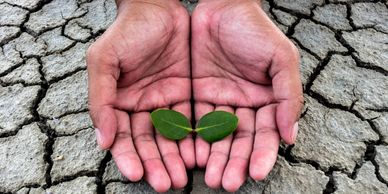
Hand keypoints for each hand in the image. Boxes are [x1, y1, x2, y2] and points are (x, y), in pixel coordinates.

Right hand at [86, 0, 193, 191]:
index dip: (128, 156)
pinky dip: (195, 138)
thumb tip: (103, 139)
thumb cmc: (127, 31)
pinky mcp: (188, 94)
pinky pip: (192, 120)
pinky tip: (200, 154)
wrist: (158, 7)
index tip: (137, 174)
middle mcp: (144, 107)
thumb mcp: (104, 60)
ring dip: (176, 157)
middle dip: (156, 163)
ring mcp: (166, 102)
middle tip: (165, 183)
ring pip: (172, 136)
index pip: (124, 136)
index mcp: (120, 103)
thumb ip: (101, 99)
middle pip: (149, 143)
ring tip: (183, 176)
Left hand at [191, 0, 302, 190]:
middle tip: (226, 182)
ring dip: (213, 157)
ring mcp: (219, 102)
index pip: (265, 134)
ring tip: (208, 176)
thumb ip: (288, 96)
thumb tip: (290, 136)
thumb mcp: (281, 58)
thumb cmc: (255, 29)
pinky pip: (194, 120)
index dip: (262, 154)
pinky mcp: (197, 95)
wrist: (222, 7)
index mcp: (265, 100)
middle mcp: (242, 105)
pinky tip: (190, 155)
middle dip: (234, 162)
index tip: (257, 174)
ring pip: (216, 136)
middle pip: (239, 141)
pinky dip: (193, 139)